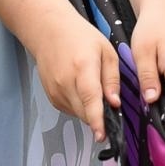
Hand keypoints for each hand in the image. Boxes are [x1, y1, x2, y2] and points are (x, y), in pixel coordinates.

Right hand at [24, 6, 120, 142]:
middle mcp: (66, 82)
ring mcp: (55, 90)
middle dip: (99, 116)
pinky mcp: (51, 96)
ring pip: (78, 113)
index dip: (97, 120)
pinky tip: (80, 89)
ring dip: (89, 110)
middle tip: (109, 106)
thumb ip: (112, 79)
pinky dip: (79, 106)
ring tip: (91, 87)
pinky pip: (70, 110)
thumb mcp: (106, 51)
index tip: (102, 134)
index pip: (90, 99)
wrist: (49, 31)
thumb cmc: (78, 37)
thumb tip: (115, 102)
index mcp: (83, 68)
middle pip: (85, 112)